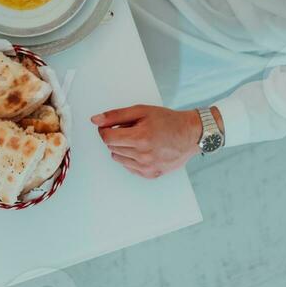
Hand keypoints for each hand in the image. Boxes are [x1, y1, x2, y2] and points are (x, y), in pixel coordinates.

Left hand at [91, 105, 218, 178]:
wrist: (190, 135)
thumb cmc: (167, 121)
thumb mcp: (141, 111)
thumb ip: (115, 115)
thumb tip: (95, 120)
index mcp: (141, 138)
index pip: (107, 138)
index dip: (105, 129)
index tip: (111, 125)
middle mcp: (144, 155)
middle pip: (112, 147)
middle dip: (117, 137)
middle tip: (133, 129)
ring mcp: (148, 167)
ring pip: (118, 157)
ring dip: (123, 148)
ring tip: (139, 139)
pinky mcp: (151, 174)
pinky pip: (128, 167)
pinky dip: (131, 158)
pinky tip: (144, 150)